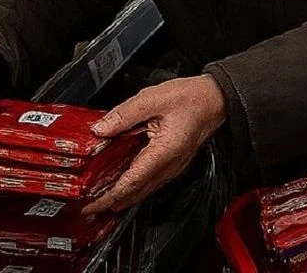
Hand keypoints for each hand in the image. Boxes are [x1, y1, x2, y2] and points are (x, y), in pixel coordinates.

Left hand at [84, 74, 227, 214]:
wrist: (216, 98)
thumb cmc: (193, 97)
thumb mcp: (153, 98)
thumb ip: (124, 114)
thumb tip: (100, 129)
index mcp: (164, 151)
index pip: (131, 182)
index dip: (109, 196)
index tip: (91, 205)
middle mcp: (170, 164)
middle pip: (137, 191)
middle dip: (112, 202)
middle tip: (89, 208)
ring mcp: (174, 166)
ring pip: (145, 189)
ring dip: (124, 196)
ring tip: (102, 199)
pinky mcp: (175, 162)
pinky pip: (152, 181)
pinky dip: (136, 187)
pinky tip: (126, 184)